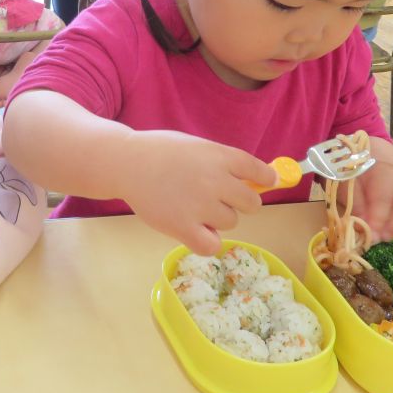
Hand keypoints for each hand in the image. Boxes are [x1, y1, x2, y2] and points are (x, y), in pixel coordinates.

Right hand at [116, 131, 275, 254]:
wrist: (126, 162)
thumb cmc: (160, 152)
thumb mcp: (197, 146)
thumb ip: (224, 162)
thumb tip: (259, 179)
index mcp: (219, 156)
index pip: (259, 171)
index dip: (266, 179)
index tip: (266, 182)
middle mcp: (215, 180)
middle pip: (251, 203)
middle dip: (239, 202)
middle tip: (219, 199)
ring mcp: (200, 205)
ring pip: (230, 222)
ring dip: (217, 219)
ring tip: (192, 207)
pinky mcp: (183, 227)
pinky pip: (212, 245)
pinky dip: (206, 240)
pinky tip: (193, 230)